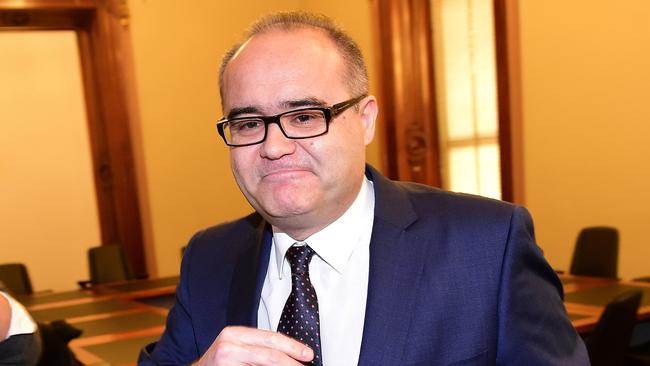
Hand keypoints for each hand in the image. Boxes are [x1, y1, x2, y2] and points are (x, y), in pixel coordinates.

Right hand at [193, 326, 313, 364]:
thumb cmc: (219, 363)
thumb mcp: (237, 349)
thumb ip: (258, 348)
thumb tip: (290, 354)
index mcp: (234, 333)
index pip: (270, 338)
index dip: (292, 346)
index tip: (307, 354)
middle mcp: (228, 345)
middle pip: (269, 354)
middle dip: (291, 362)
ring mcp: (225, 361)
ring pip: (264, 365)